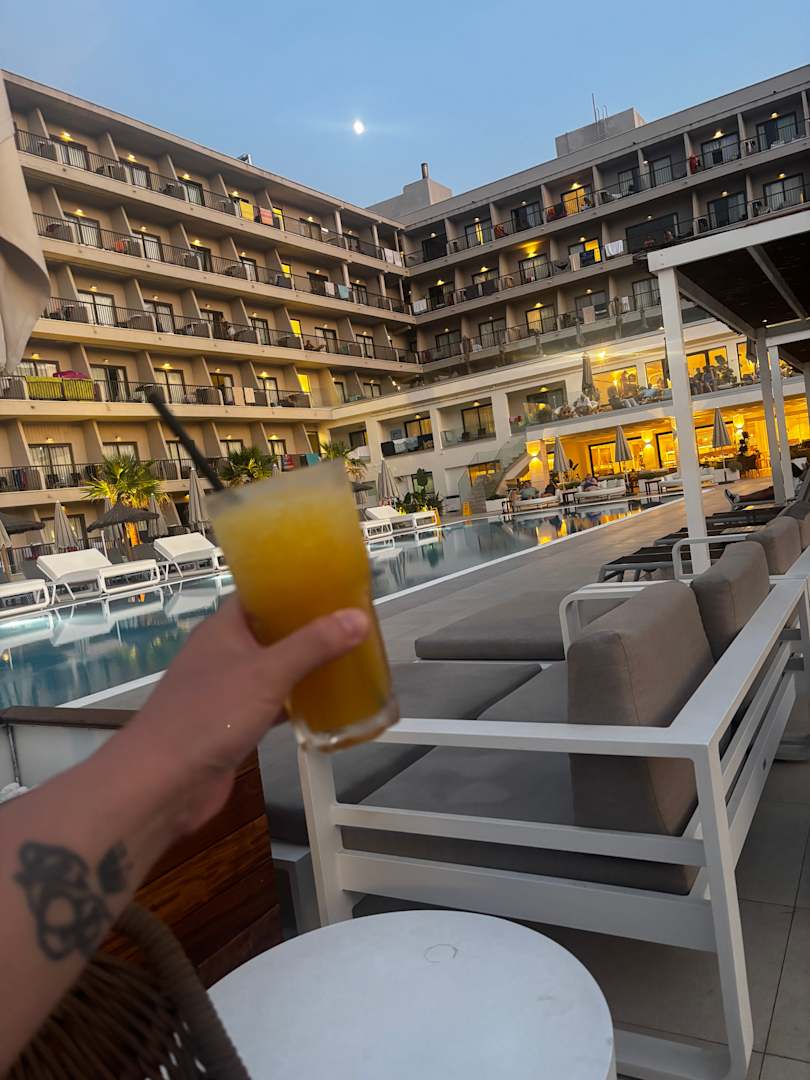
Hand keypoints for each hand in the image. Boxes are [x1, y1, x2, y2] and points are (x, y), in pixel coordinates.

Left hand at [114, 597, 368, 837]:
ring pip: (270, 668)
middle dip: (306, 627)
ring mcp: (224, 690)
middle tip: (350, 622)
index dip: (292, 584)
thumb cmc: (209, 716)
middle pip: (269, 630)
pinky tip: (325, 704)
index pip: (258, 593)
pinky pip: (269, 703)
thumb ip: (313, 646)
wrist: (163, 782)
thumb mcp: (267, 674)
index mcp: (222, 629)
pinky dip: (294, 702)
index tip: (332, 583)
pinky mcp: (230, 724)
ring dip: (302, 665)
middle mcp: (222, 653)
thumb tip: (358, 617)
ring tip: (347, 656)